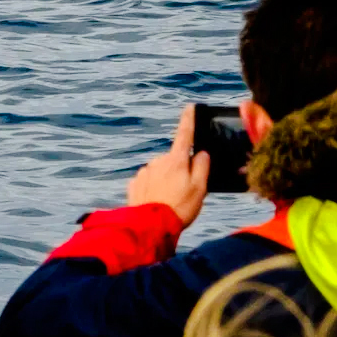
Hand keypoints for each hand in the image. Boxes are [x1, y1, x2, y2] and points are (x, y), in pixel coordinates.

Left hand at [125, 105, 209, 227]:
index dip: (188, 120)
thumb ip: (202, 167)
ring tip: (169, 202)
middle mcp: (158, 161)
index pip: (184, 134)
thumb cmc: (179, 209)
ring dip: (165, 181)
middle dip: (179, 170)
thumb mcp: (200, 189)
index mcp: (176, 160)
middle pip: (173, 159)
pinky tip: (156, 203)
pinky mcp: (134, 185)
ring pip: (159, 171)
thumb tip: (201, 153)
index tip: (189, 108)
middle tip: (184, 192)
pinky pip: (147, 182)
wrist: (150, 228)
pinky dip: (152, 190)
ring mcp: (144, 172)